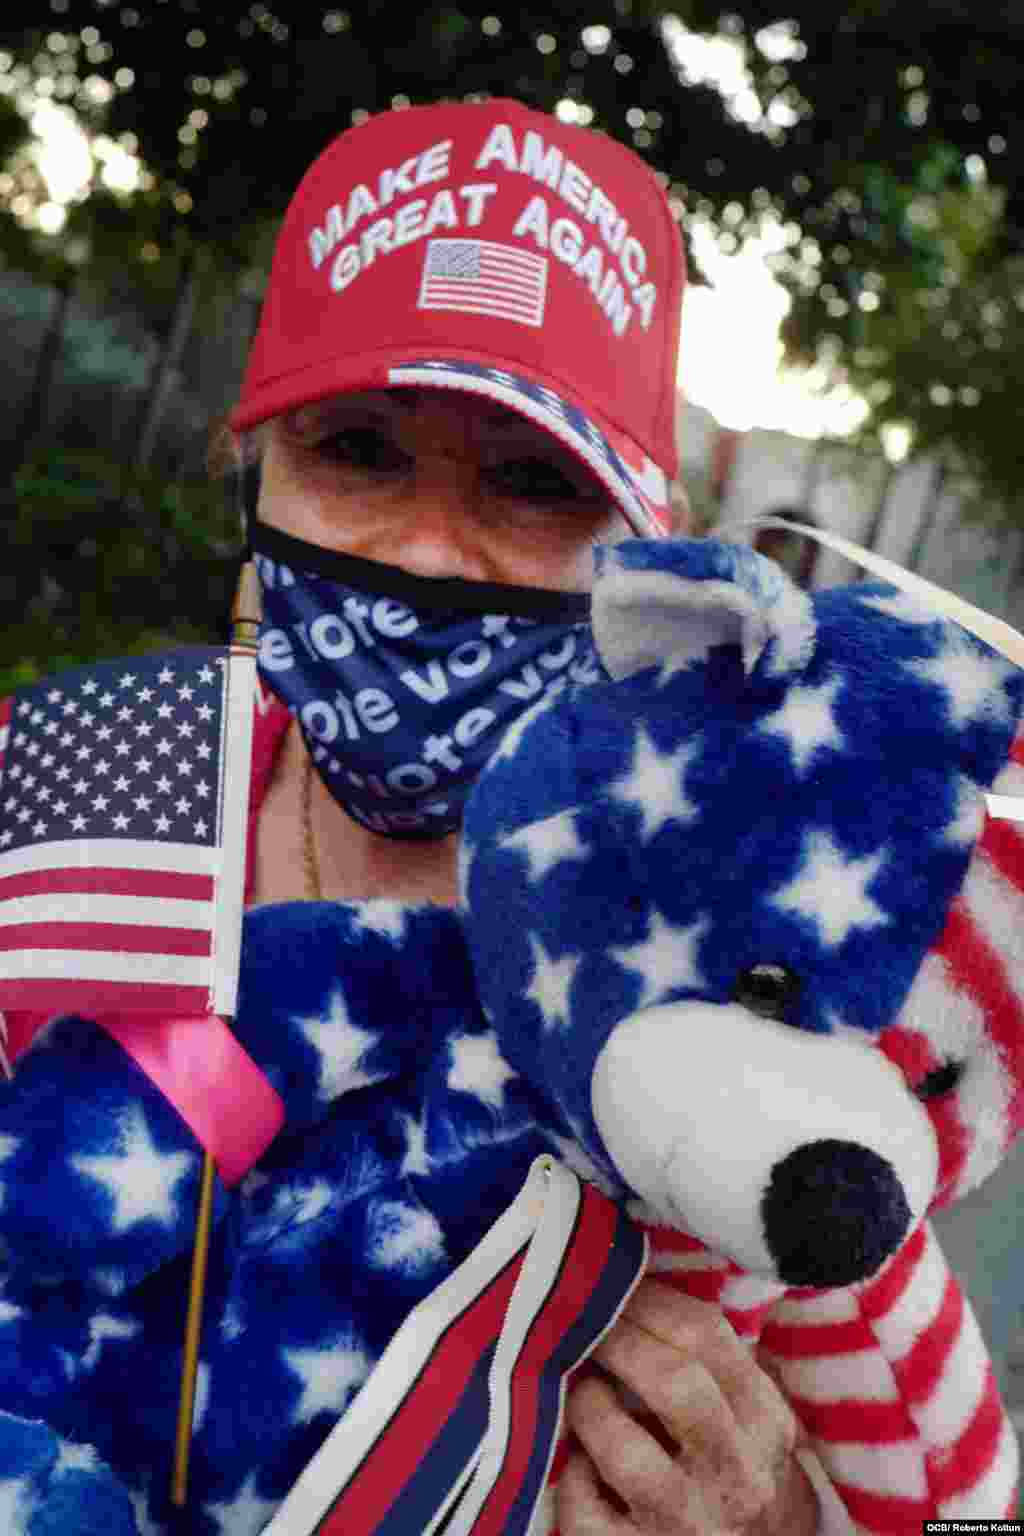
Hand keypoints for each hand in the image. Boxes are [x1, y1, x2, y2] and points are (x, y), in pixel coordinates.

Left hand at [556, 1279, 818, 1534]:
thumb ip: (718, 1364)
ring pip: (624, 1451)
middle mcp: (736, 1478)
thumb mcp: (751, 1423)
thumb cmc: (736, 1478)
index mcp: (765, 1425)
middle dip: (617, 1341)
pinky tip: (575, 1463)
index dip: (648, 1299)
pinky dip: (571, 1479)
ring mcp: (688, 1526)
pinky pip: (585, 1512)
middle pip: (674, 1384)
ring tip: (579, 1391)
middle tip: (581, 1322)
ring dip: (588, 1407)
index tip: (613, 1283)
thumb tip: (642, 1280)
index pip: (709, 1338)